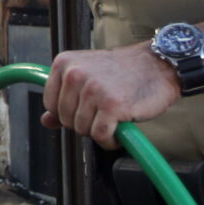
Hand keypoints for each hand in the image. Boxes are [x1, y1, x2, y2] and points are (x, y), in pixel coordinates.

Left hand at [41, 44, 179, 148]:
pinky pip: (100, 136)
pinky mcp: (111, 105)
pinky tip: (119, 129)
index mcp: (64, 63)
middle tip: (104, 111)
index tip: (86, 107)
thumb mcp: (87, 76)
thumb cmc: (123, 71)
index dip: (68, 112)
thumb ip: (64, 97)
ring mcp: (93, 90)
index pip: (50, 103)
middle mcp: (75, 74)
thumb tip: (46, 121)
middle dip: (85, 122)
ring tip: (113, 116)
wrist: (158, 65)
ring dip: (99, 130)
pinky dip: (110, 140)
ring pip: (82, 129)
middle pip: (65, 119)